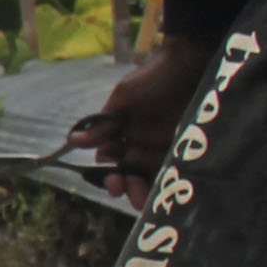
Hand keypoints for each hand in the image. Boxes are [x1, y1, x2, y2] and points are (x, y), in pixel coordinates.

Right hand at [71, 40, 208, 202]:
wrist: (192, 65)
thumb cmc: (154, 77)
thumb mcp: (124, 98)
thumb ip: (103, 123)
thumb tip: (74, 141)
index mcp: (121, 130)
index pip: (110, 159)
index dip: (110, 172)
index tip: (114, 180)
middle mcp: (139, 140)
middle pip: (129, 171)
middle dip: (126, 185)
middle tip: (127, 191)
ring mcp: (162, 144)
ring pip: (149, 175)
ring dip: (144, 189)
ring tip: (144, 201)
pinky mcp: (182, 146)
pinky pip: (172, 169)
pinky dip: (166, 181)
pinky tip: (164, 190)